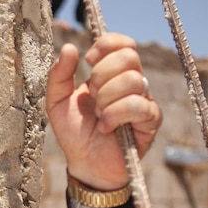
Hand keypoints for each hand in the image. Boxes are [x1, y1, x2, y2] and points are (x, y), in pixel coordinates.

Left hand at [46, 33, 161, 190]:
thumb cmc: (74, 133)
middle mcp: (132, 83)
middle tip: (92, 96)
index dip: (107, 45)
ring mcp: (144, 100)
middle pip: (130, 57)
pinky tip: (105, 127)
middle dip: (102, 74)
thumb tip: (69, 47)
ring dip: (106, 98)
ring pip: (133, 80)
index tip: (89, 60)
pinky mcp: (151, 120)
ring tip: (98, 115)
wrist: (84, 164)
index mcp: (112, 73)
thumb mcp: (57, 102)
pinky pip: (138, 105)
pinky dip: (115, 115)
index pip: (124, 44)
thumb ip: (59, 75)